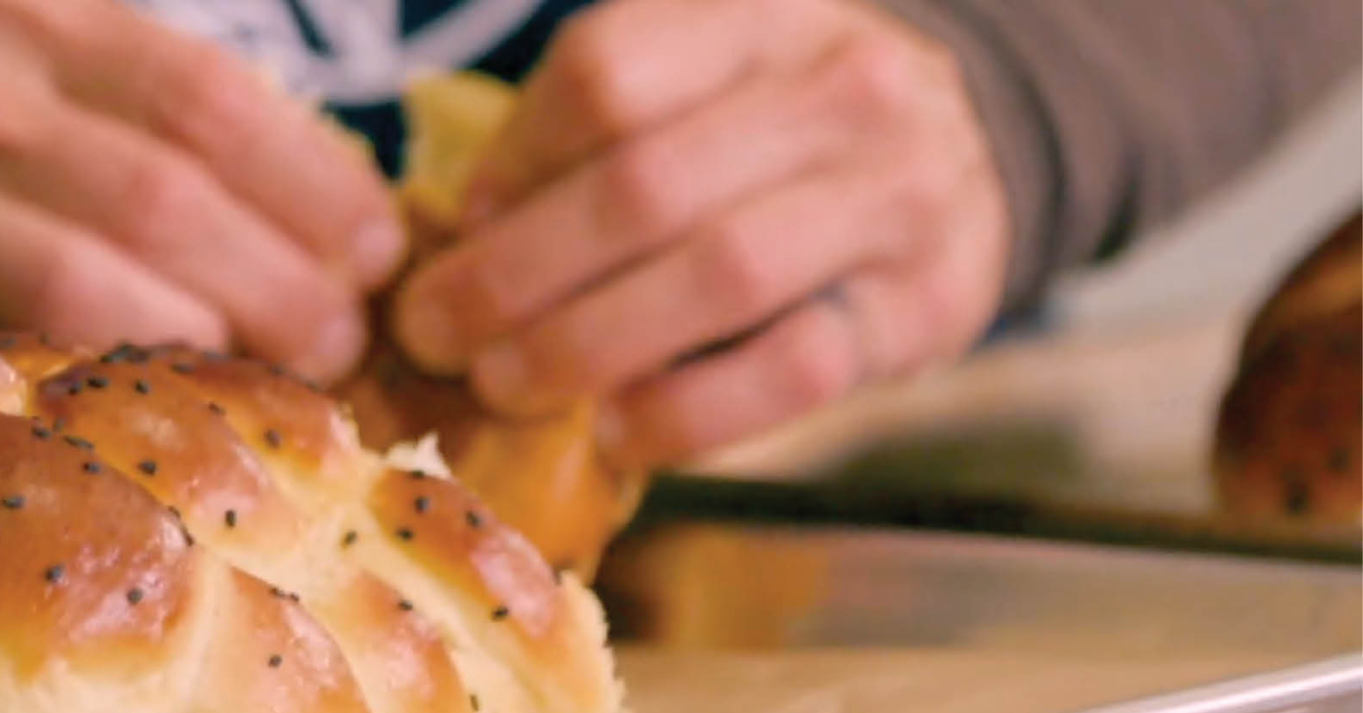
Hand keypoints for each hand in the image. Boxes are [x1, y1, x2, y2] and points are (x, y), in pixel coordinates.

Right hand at [0, 0, 402, 379]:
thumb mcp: (48, 51)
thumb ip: (170, 109)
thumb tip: (350, 223)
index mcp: (25, 13)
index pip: (206, 99)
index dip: (312, 185)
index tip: (377, 249)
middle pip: (157, 199)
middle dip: (276, 282)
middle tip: (340, 337)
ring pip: (76, 288)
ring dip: (200, 345)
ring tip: (267, 372)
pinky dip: (92, 387)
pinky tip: (156, 401)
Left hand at [392, 0, 1008, 464]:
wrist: (963, 155)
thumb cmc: (777, 129)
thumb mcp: (700, 80)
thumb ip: (593, 130)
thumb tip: (470, 228)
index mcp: (761, 15)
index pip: (607, 74)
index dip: (512, 162)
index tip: (456, 226)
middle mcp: (845, 89)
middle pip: (645, 184)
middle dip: (515, 274)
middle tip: (435, 332)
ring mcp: (899, 196)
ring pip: (718, 275)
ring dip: (586, 345)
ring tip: (506, 384)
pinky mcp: (929, 307)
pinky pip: (792, 369)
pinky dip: (688, 411)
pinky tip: (617, 431)